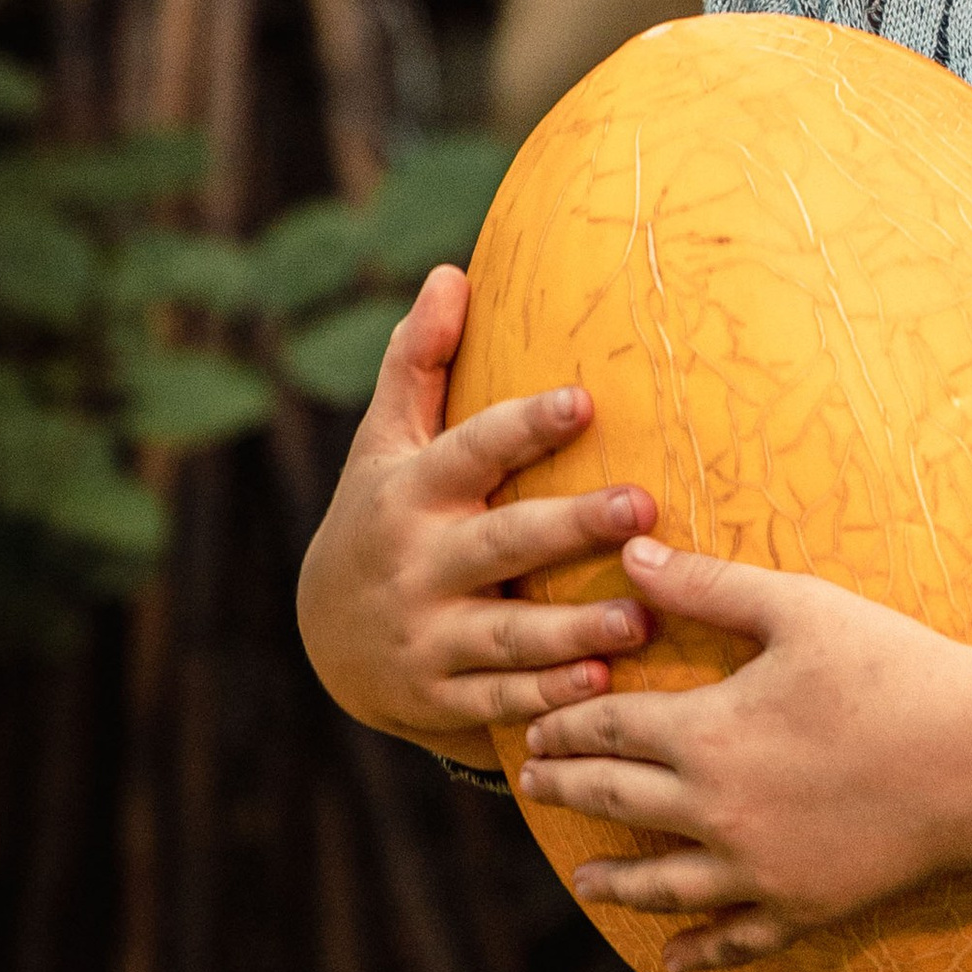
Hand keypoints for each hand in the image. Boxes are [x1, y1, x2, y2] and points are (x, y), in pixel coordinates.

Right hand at [295, 266, 654, 761]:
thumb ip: (420, 361)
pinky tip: (605, 687)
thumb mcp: (386, 441)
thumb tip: (451, 272)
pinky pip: (502, 700)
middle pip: (502, 543)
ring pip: (509, 634)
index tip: (585, 400)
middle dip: (571, 527)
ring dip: (575, 629)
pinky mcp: (442, 695)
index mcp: (414, 491)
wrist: (327, 638)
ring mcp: (429, 635)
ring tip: (642, 616)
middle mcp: (419, 562)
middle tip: (643, 506)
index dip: (525, 426)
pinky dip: (549, 698)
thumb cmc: (383, 514)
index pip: (472, 450)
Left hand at [517, 536, 971, 971]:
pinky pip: (734, 939)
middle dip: (568, 788)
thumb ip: (709, 585)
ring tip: (584, 881)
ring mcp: (756, 869)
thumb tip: (630, 556)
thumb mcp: (801, 607)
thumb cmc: (895, 669)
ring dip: (613, 881)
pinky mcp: (801, 907)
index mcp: (707, 733)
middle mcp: (716, 811)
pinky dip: (698, 952)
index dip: (566, 722)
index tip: (535, 723)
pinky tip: (673, 960)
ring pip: (661, 884)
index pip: (609, 727)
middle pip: (617, 800)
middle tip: (533, 784)